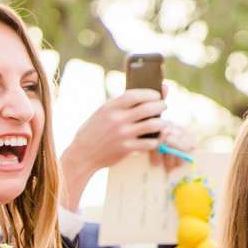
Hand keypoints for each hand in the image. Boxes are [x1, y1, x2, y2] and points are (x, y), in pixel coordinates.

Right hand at [60, 88, 168, 204]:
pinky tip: (157, 138)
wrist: (82, 154)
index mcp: (110, 107)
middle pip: (148, 108)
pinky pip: (149, 143)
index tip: (157, 94)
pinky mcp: (126, 149)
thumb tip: (143, 94)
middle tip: (164, 106)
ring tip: (164, 122)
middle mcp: (117, 119)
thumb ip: (121, 105)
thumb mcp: (102, 113)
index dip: (150, 93)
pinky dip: (157, 140)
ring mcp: (122, 134)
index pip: (135, 95)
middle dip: (161, 105)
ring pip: (153, 125)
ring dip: (163, 123)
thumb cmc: (95, 131)